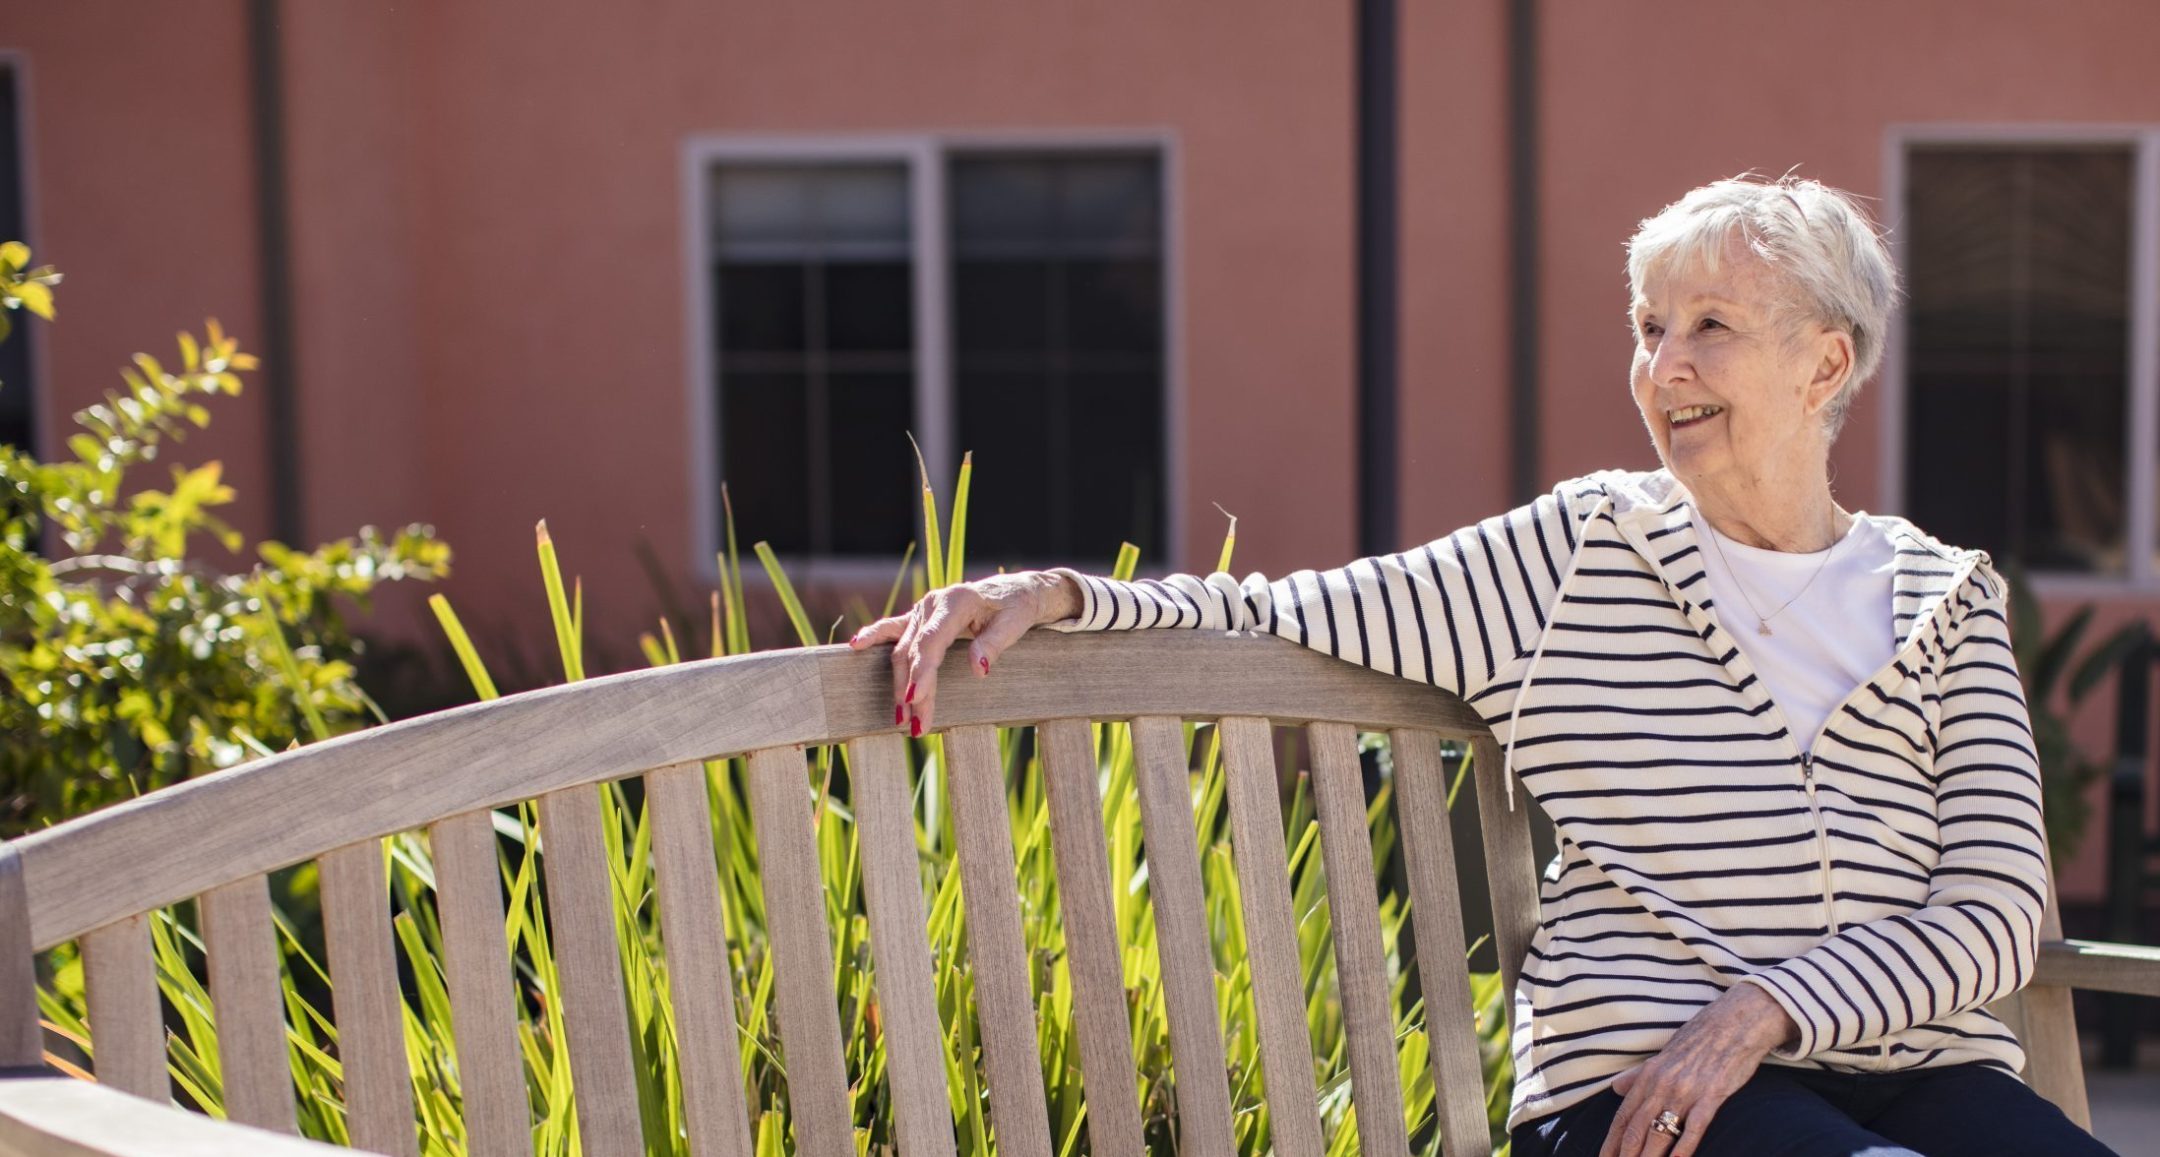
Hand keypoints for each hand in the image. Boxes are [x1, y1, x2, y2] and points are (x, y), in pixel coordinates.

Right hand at [845, 571, 1081, 735]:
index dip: (922, 672)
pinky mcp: (918, 617)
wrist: (1014, 591)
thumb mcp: (1013, 625)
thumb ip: (992, 645)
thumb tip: (978, 672)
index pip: (932, 642)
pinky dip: (874, 638)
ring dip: (899, 684)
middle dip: (912, 691)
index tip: (916, 700)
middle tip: (916, 727)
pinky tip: (855, 646)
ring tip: (901, 718)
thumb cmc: (1016, 608)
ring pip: (902, 650)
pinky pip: (892, 629)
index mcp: (956, 601)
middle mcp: (933, 603)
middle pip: (913, 652)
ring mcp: (922, 609)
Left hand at [1599, 982, 1796, 1156]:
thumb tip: (1615, 1088)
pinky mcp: (1713, 1095)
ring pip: (1661, 1132)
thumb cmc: (1699, 1038)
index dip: (1611, 1142)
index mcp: (1648, 1076)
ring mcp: (1687, 1091)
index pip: (1623, 1116)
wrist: (1736, 1022)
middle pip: (1637, 1128)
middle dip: (1625, 1155)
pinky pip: (1695, 1127)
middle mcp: (1662, 1084)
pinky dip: (1683, 1147)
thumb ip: (1638, 1075)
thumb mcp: (1663, 1054)